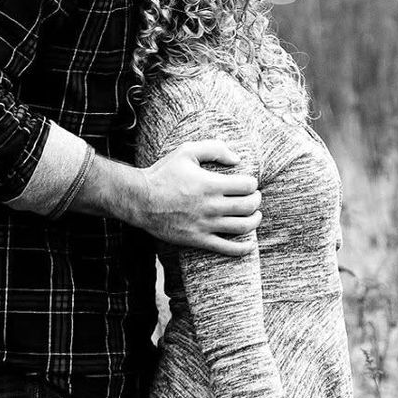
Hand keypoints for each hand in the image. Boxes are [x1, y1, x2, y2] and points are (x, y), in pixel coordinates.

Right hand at [135, 139, 260, 254]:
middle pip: (249, 206)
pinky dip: (243, 248)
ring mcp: (205, 225)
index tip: (248, 182)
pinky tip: (250, 244)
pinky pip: (227, 248)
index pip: (247, 186)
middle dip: (256, 200)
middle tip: (254, 197)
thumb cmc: (163, 173)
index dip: (252, 183)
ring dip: (255, 220)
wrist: (140, 200)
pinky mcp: (198, 240)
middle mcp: (211, 206)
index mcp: (210, 184)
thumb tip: (237, 159)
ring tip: (255, 215)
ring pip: (243, 227)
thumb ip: (214, 149)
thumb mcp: (186, 151)